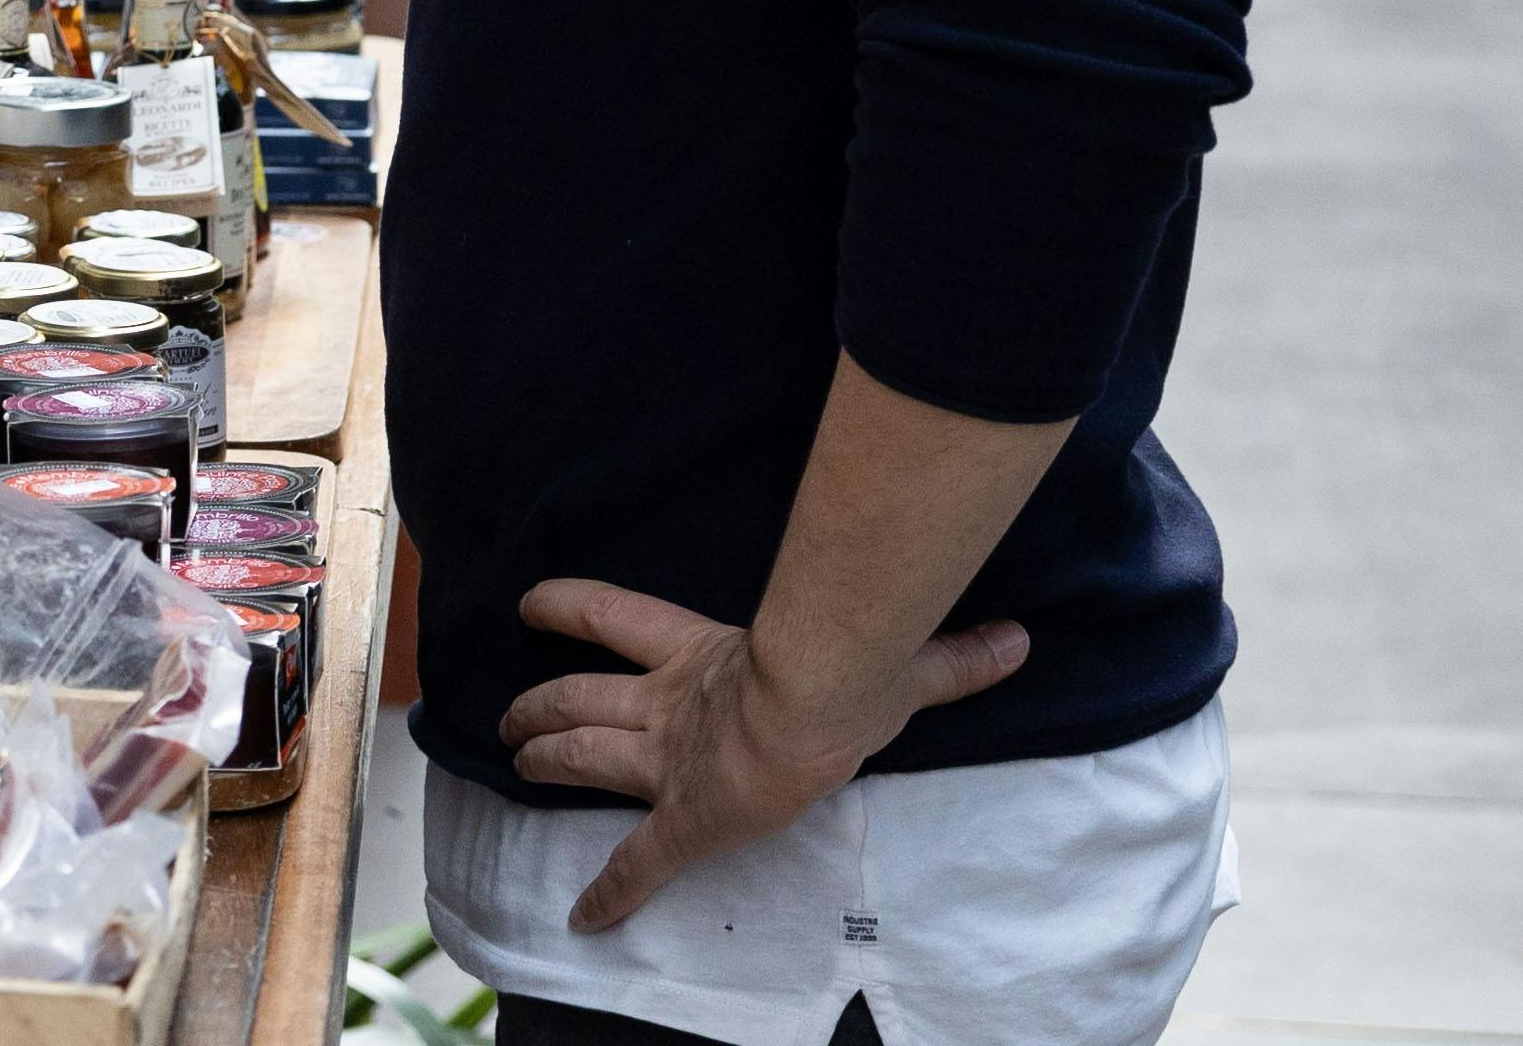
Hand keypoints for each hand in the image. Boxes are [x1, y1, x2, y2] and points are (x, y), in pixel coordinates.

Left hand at [499, 580, 1028, 933]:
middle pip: (577, 695)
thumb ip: (950, 653)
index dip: (565, 607)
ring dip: (542, 760)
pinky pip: (636, 864)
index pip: (613, 616)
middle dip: (538, 705)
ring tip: (515, 764)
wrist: (817, 700)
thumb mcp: (896, 656)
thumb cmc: (847, 666)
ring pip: (580, 758)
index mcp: (699, 650)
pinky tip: (583, 920)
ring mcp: (669, 761)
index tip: (526, 603)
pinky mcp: (684, 820)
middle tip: (508, 716)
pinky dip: (608, 893)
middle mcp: (667, 703)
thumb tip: (1015, 640)